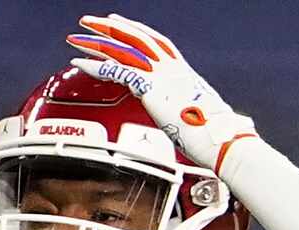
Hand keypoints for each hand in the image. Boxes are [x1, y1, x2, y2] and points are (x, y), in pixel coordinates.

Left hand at [65, 14, 255, 172]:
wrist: (221, 139)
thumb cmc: (216, 135)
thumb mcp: (201, 117)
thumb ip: (188, 112)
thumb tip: (190, 122)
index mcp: (183, 72)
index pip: (156, 42)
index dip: (136, 31)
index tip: (120, 24)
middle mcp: (170, 68)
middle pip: (135, 37)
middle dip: (109, 28)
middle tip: (89, 22)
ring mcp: (160, 76)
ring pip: (122, 49)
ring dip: (96, 42)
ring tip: (77, 37)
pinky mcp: (150, 88)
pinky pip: (116, 71)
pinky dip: (96, 65)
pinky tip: (81, 62)